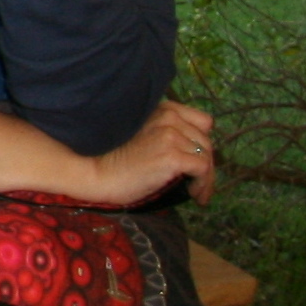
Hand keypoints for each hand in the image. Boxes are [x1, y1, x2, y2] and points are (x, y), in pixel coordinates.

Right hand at [81, 99, 215, 207]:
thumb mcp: (147, 136)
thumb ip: (169, 134)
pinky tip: (194, 195)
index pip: (203, 122)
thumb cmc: (117, 161)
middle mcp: (168, 117)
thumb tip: (201, 153)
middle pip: (206, 142)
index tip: (196, 161)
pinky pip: (203, 170)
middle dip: (206, 164)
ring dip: (206, 178)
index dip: (201, 143)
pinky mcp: (171, 155)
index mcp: (162, 109)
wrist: (97, 175)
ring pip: (207, 157)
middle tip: (198, 184)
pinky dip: (203, 185)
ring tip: (196, 193)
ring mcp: (170, 135)